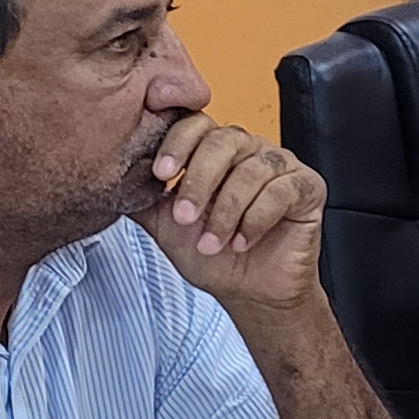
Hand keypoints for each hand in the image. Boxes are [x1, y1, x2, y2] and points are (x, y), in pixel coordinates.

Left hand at [144, 118, 324, 309]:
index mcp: (216, 151)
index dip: (177, 144)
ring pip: (252, 169)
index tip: (161, 174)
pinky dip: (256, 219)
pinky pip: (281, 190)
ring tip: (214, 243)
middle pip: (224, 140)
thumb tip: (110, 180)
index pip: (196, 124)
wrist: (251, 294)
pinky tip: (243, 242)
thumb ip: (144, 201)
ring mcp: (281, 165)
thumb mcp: (167, 228)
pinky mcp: (308, 186)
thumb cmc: (215, 257)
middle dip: (199, 181)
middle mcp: (249, 150)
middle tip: (186, 218)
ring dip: (227, 211)